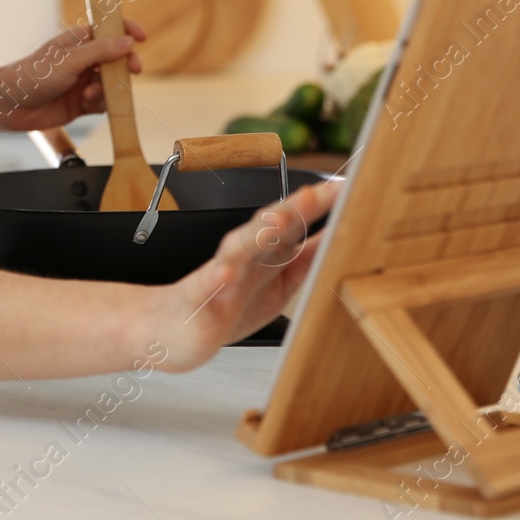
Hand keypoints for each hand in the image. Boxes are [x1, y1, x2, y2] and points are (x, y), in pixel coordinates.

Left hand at [0, 19, 147, 131]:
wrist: (8, 105)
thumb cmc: (31, 75)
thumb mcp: (69, 60)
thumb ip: (100, 51)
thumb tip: (127, 41)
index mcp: (78, 41)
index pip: (109, 31)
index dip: (126, 31)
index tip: (141, 37)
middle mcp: (83, 60)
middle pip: (116, 59)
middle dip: (124, 65)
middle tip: (132, 70)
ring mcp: (82, 82)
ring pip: (111, 84)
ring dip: (106, 89)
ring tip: (89, 94)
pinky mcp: (80, 103)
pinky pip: (102, 103)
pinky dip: (99, 104)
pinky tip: (84, 104)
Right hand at [147, 179, 340, 372]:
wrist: (175, 331)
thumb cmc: (228, 305)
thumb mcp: (279, 282)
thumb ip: (307, 257)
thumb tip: (340, 234)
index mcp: (264, 252)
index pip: (293, 221)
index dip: (318, 205)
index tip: (345, 188)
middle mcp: (243, 256)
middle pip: (268, 227)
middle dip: (292, 209)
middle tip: (316, 194)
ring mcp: (219, 277)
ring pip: (237, 249)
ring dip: (257, 234)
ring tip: (278, 221)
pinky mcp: (198, 301)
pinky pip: (203, 288)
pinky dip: (213, 280)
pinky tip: (223, 273)